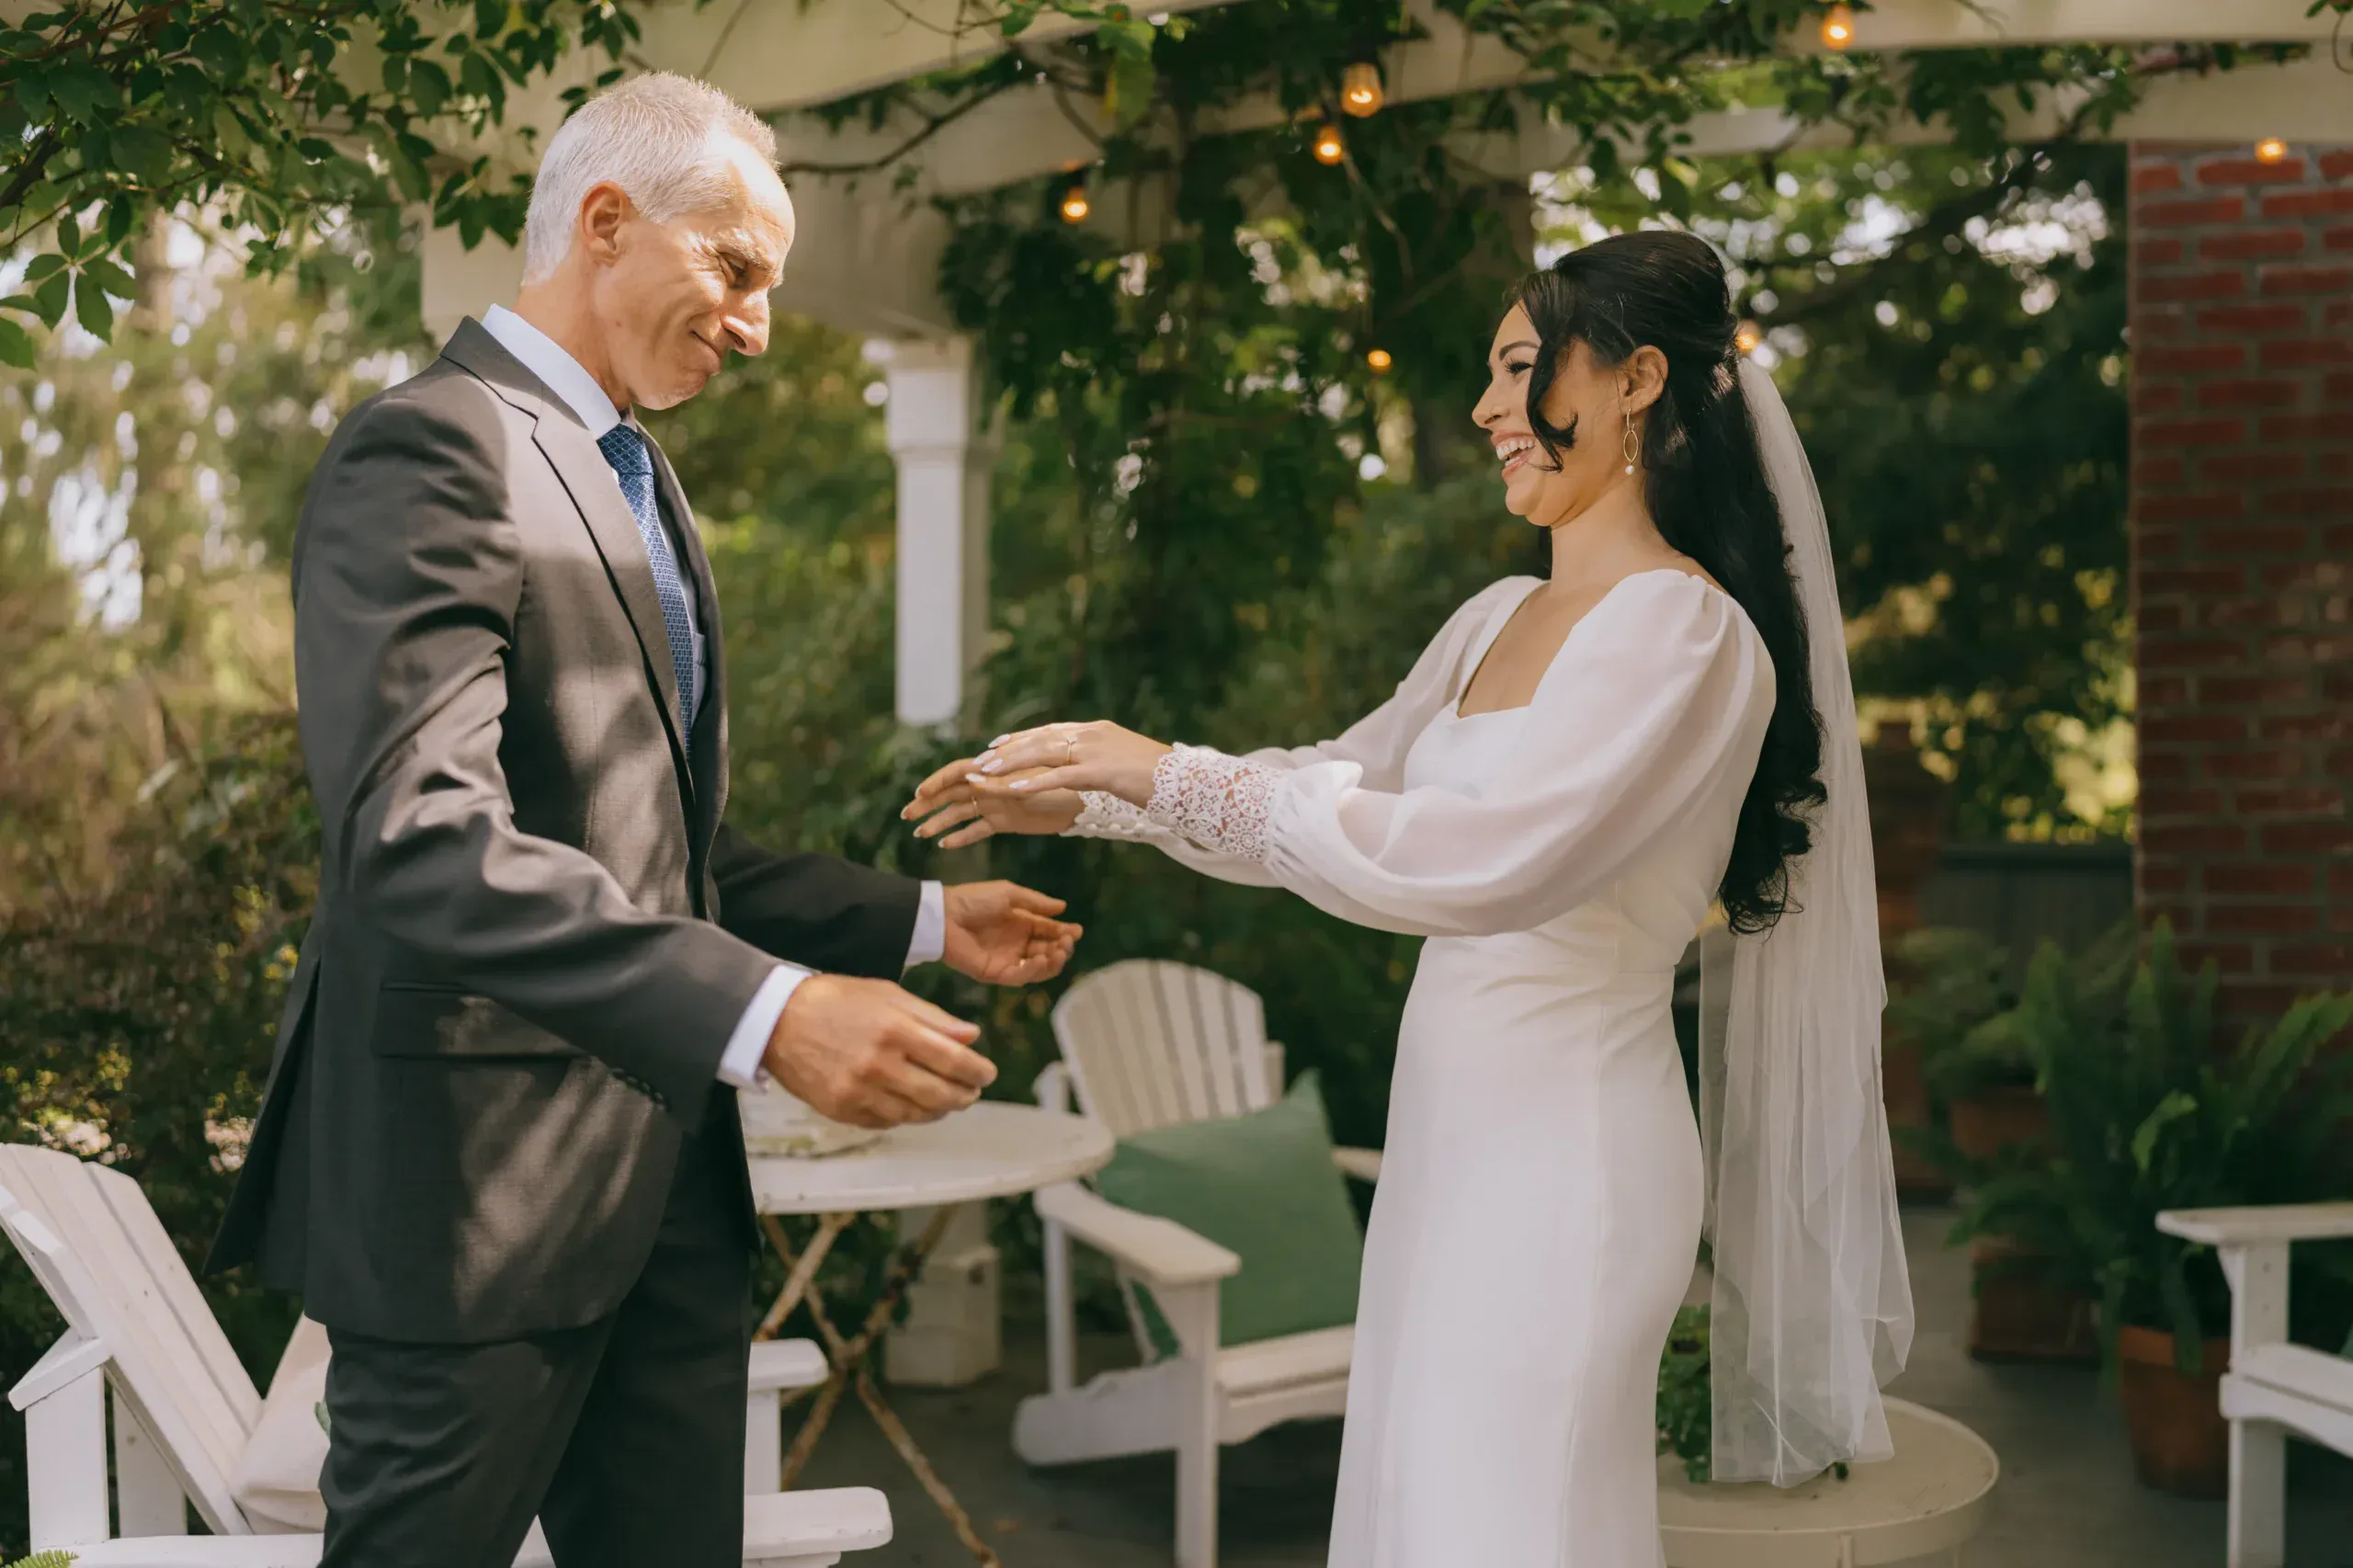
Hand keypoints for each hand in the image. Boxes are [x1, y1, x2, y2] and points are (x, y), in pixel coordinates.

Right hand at [762, 974, 993, 1128]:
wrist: (776, 1019)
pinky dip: (905, 1117)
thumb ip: (932, 1017)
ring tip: (948, 1102)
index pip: (953, 1059)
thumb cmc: (836, 1000)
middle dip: (964, 1096)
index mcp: (895, 1030)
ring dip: (939, 1111)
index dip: (977, 1071)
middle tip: (972, 1092)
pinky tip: (912, 1106)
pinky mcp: (841, 1110)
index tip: (988, 1074)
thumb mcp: (887, 994)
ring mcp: (859, 1091)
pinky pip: (886, 1122)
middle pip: (939, 1094)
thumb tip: (972, 1036)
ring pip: (915, 1114)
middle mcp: (879, 1064)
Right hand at [903, 758, 1082, 847]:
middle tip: (906, 815)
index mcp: (995, 770)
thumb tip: (970, 777)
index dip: (937, 781)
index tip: (919, 793)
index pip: (958, 772)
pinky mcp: (1006, 822)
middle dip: (928, 803)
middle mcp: (991, 786)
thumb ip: (1000, 782)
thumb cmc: (1060, 784)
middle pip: (952, 794)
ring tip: (919, 834)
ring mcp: (996, 804)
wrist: (1086, 801)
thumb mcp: (1029, 782)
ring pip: (960, 813)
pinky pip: (979, 830)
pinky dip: (962, 837)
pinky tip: (945, 846)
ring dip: (940, 822)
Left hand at [942, 880, 1082, 984]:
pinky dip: (1032, 971)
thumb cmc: (974, 899)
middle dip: (1062, 949)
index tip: (1077, 931)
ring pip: (1038, 969)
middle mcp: (1017, 944)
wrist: (944, 915)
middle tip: (1067, 942)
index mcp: (1022, 924)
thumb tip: (1063, 907)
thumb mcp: (1009, 894)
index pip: (1050, 932)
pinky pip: (1019, 977)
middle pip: (1048, 952)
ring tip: (1056, 951)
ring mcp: (1007, 960)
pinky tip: (1038, 959)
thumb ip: (1036, 903)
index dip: (1065, 933)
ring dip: (1052, 962)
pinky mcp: (995, 973)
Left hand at [973, 720, 1171, 806]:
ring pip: (1043, 754)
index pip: (1049, 731)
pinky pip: (1059, 777)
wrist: (1185, 781)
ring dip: (1011, 764)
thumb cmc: (1157, 777)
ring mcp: (1096, 752)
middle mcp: (1091, 735)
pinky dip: (1033, 782)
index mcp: (1096, 730)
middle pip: (1039, 739)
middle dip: (1007, 750)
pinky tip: (1012, 789)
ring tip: (985, 774)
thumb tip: (1082, 768)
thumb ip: (1099, 759)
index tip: (995, 745)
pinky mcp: (1101, 772)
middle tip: (980, 761)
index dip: (1020, 738)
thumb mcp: (1122, 760)